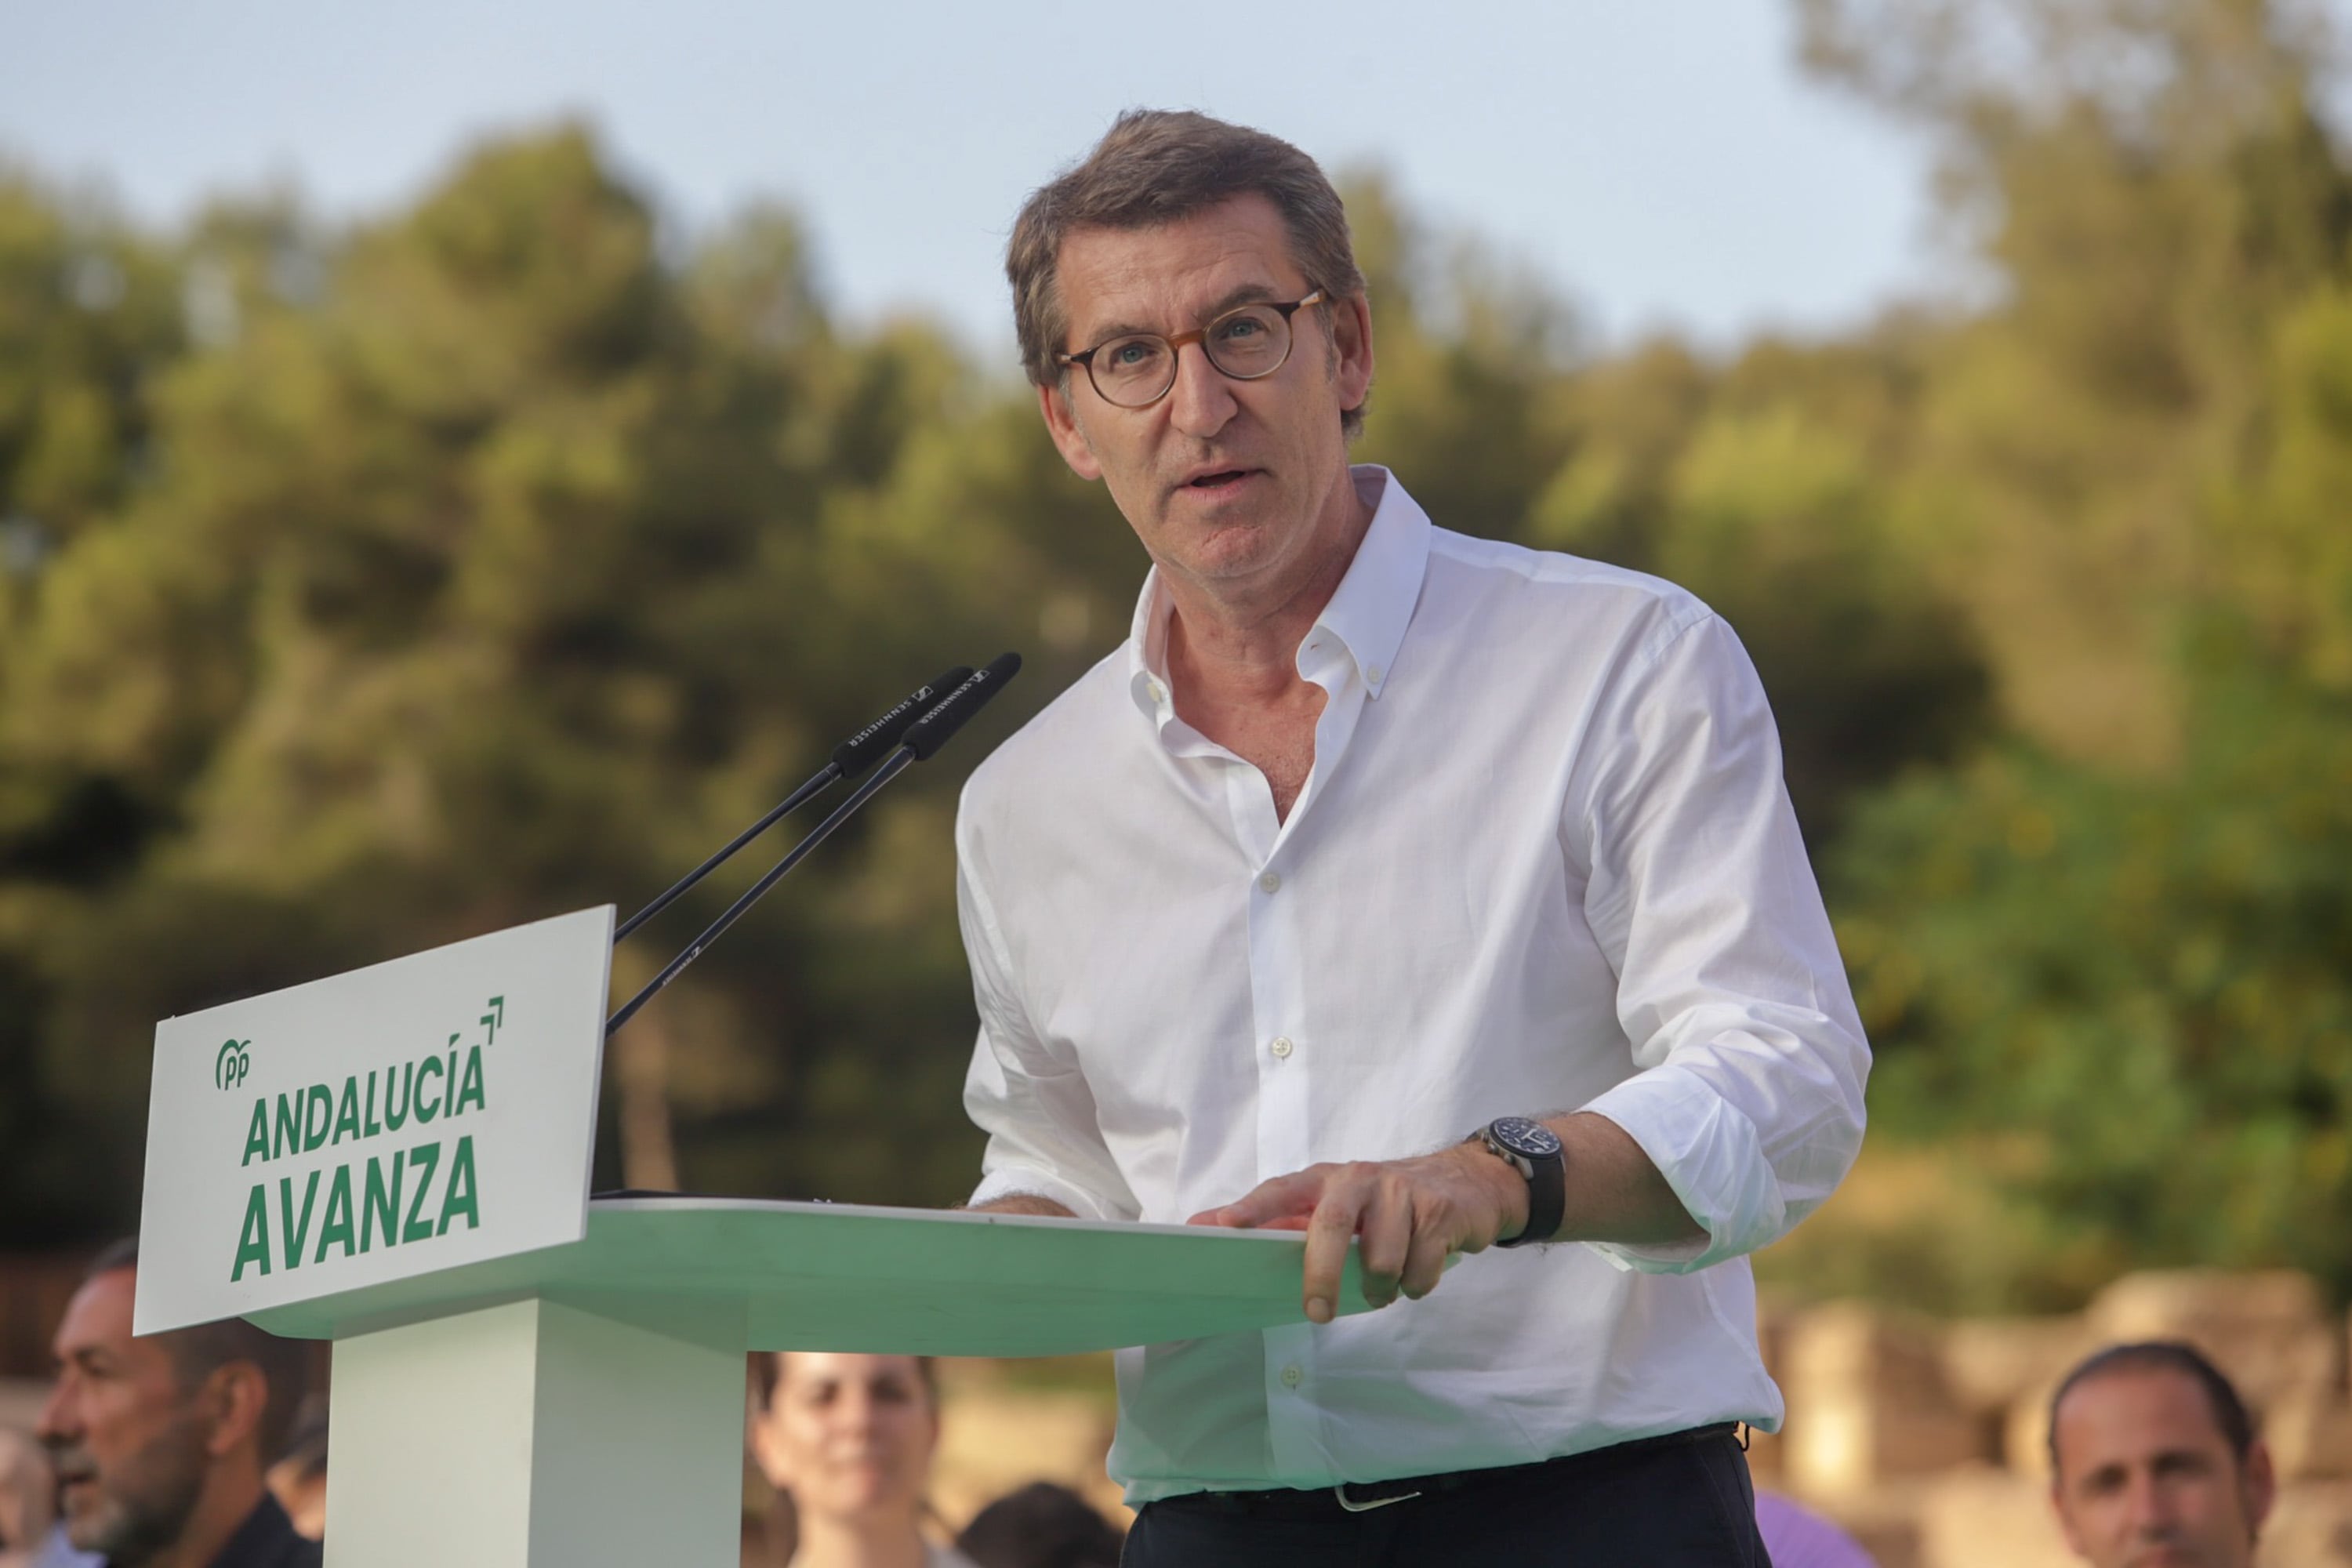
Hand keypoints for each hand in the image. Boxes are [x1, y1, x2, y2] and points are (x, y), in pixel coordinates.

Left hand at [1187, 1142, 1528, 1322]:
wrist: (1467, 1184)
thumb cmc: (1383, 1205)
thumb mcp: (1333, 1205)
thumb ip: (1278, 1219)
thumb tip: (1203, 1226)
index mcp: (1324, 1180)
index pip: (1280, 1190)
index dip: (1251, 1208)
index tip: (1222, 1227)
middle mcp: (1359, 1179)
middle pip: (1331, 1228)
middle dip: (1321, 1276)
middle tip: (1317, 1313)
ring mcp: (1401, 1193)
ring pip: (1381, 1260)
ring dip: (1380, 1288)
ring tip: (1383, 1286)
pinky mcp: (1438, 1213)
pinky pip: (1419, 1269)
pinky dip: (1415, 1286)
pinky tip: (1416, 1274)